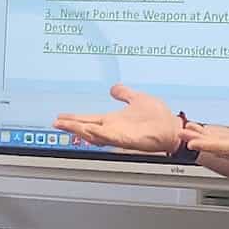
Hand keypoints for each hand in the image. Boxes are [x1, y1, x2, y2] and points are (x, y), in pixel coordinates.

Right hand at [53, 85, 181, 153]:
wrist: (173, 128)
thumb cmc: (159, 118)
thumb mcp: (138, 99)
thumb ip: (125, 94)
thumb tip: (114, 88)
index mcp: (114, 120)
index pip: (89, 119)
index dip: (74, 118)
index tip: (61, 116)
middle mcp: (113, 129)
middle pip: (86, 128)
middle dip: (70, 126)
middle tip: (56, 123)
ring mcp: (119, 135)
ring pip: (93, 134)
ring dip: (79, 130)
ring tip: (65, 126)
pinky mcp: (127, 140)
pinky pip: (108, 137)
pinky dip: (97, 134)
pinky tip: (87, 130)